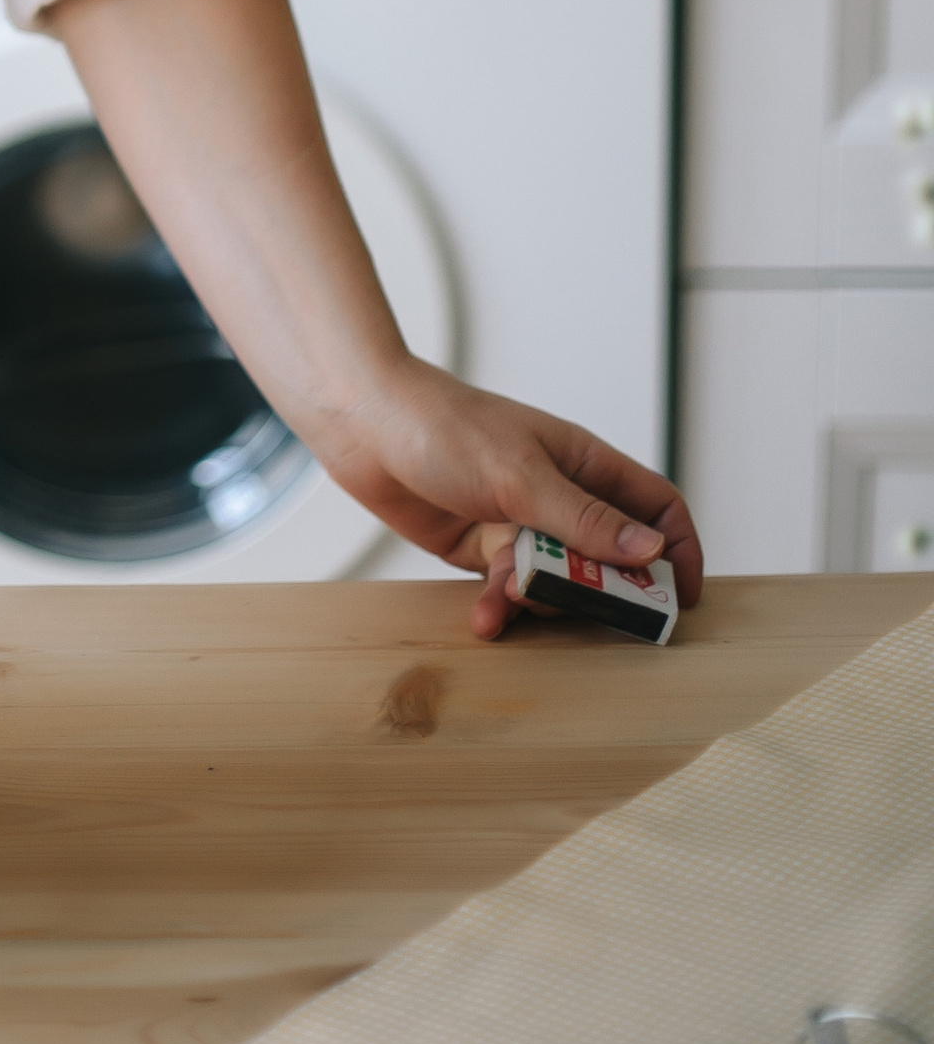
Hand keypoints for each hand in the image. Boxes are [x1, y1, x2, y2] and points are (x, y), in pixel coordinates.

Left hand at [308, 355, 704, 639]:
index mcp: (582, 464)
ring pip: (557, 579)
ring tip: (506, 591)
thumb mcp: (520, 476)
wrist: (363, 424)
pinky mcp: (478, 547)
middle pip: (608, 556)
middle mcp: (557, 495)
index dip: (677, 550)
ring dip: (540, 598)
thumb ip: (584, 519)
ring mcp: (518, 522)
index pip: (654, 507)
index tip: (681, 599)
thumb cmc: (444, 428)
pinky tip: (484, 618)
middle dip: (601, 590)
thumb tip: (651, 551)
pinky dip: (498, 605)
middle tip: (586, 614)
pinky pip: (506, 587)